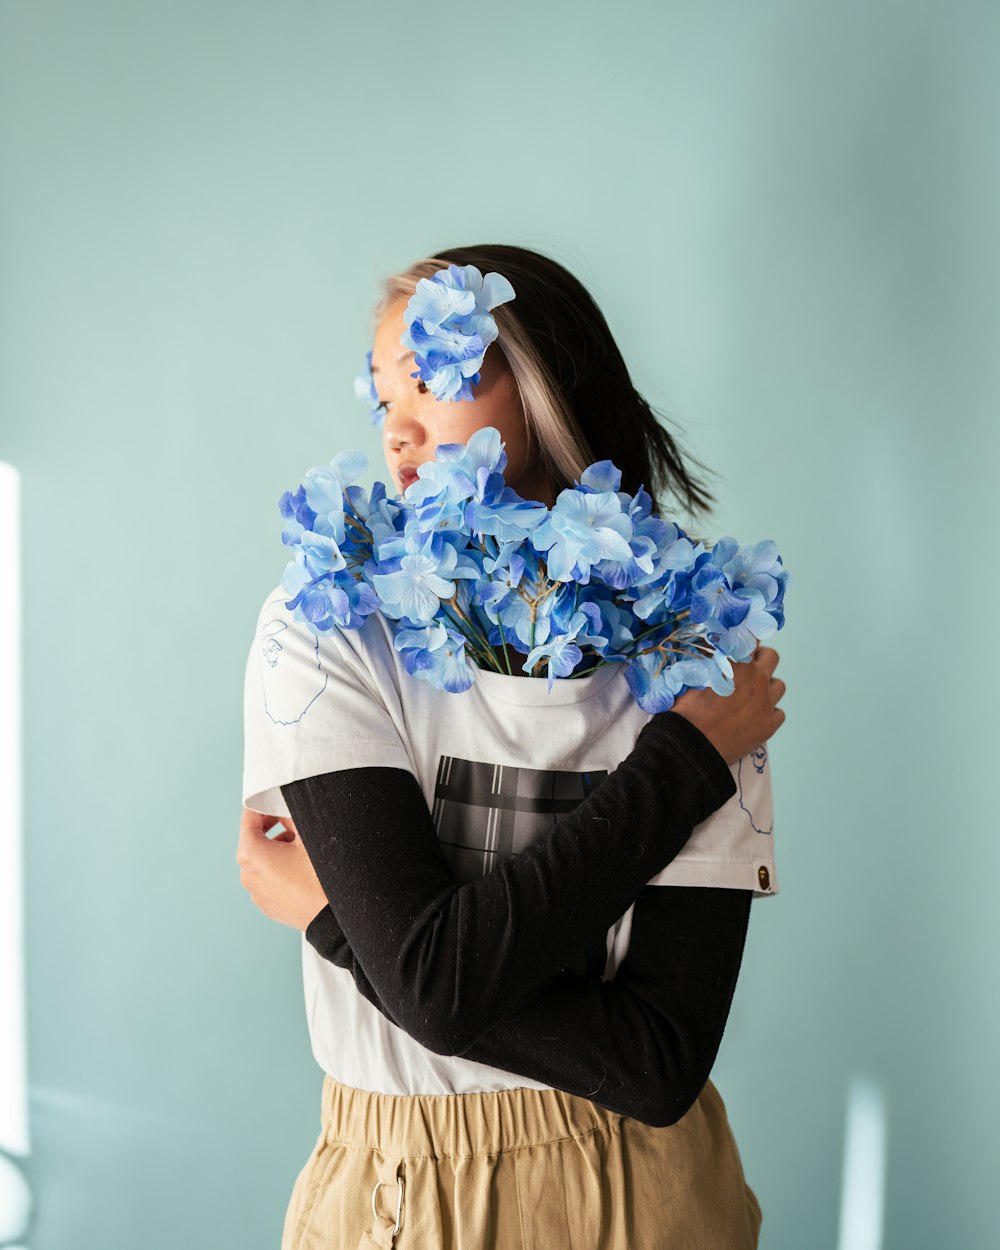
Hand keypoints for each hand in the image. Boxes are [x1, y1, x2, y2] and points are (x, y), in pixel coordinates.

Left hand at [235, 807, 329, 932]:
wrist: (333, 919)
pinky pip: (267, 878)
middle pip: (254, 839)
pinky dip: (278, 868)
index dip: (263, 804)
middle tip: (293, 822)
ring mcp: (255, 892)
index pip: (249, 817)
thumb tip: (282, 808)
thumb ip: (289, 816)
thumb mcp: (307, 836)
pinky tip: (300, 869)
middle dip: (272, 827)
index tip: (276, 800)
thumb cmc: (320, 878)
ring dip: (276, 849)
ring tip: (301, 848)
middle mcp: (246, 874)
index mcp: (250, 853)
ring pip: (261, 859)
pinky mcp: (266, 905)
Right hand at [671, 645, 785, 764]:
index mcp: (736, 662)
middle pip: (772, 657)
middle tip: (748, 669)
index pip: (751, 636)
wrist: (693, 745)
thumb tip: (710, 653)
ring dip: (767, 687)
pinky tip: (755, 717)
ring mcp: (766, 702)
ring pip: (779, 685)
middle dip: (761, 660)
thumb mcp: (692, 678)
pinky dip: (769, 712)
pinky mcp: (769, 724)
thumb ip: (708, 662)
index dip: (747, 638)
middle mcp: (756, 678)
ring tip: (752, 696)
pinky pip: (779, 712)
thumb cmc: (687, 711)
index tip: (743, 642)